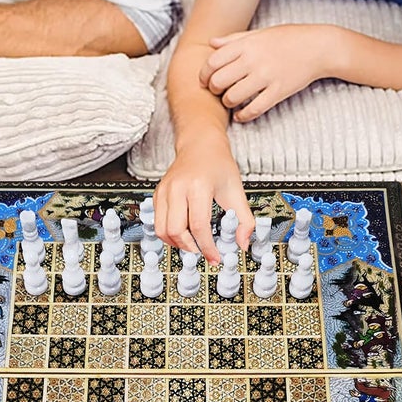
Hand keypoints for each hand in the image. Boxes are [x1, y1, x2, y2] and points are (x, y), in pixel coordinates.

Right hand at [154, 136, 253, 264]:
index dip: (207, 247)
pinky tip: (183, 234)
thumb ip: (244, 220)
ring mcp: (164, 191)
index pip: (198, 225)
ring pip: (161, 229)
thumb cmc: (218, 164)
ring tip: (192, 245)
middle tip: (202, 253)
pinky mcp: (157, 194)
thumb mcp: (237, 190)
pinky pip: (158, 221)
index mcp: (198, 186)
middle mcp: (177, 188)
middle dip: (189, 247)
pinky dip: (169, 233)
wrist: (200, 144)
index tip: (215, 257)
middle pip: (175, 230)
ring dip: (176, 243)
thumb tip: (243, 244)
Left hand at [199, 24, 335, 121]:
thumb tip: (211, 43)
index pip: (213, 61)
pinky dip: (243, 115)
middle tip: (217, 91)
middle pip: (218, 81)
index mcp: (247, 44)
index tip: (205, 80)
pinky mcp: (278, 91)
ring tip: (231, 101)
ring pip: (232, 97)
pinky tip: (241, 114)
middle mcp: (253, 60)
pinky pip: (254, 109)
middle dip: (213, 89)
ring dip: (227, 103)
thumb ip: (234, 39)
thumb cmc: (288, 38)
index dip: (204, 74)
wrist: (318, 47)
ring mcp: (266, 77)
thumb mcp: (259, 33)